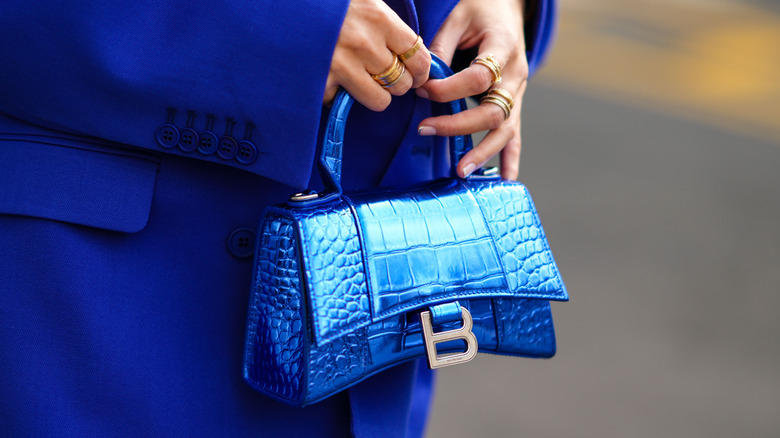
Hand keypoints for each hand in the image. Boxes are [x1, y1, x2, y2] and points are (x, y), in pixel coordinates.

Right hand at [324, 0, 431, 110]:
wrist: (276, 4)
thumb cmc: (325, 3)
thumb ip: (385, 16)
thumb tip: (409, 44)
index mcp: (378, 16)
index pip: (418, 55)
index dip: (421, 70)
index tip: (417, 74)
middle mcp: (364, 42)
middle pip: (401, 82)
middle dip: (397, 83)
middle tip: (386, 76)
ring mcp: (340, 64)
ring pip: (379, 99)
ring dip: (374, 95)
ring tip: (363, 83)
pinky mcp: (319, 80)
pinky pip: (339, 101)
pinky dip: (334, 94)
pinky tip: (329, 78)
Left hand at [416, 0, 527, 179]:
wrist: (507, 8)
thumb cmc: (479, 9)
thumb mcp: (457, 15)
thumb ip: (441, 46)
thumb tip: (423, 79)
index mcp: (503, 47)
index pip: (477, 77)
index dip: (447, 88)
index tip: (420, 89)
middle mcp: (515, 73)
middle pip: (492, 110)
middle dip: (457, 125)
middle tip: (425, 129)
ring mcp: (517, 92)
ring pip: (504, 128)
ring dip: (483, 151)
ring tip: (461, 171)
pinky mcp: (514, 103)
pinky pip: (515, 133)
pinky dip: (510, 157)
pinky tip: (506, 179)